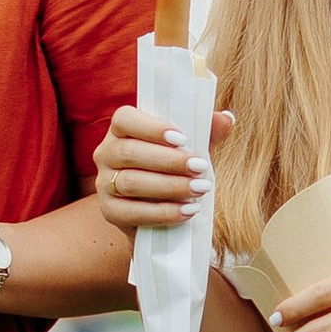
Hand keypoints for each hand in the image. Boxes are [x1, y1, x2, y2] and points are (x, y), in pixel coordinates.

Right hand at [94, 101, 229, 233]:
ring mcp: (104, 183)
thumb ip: (205, 133)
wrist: (155, 211)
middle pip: (130, 153)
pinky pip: (133, 212)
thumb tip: (226, 119)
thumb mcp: (188, 149)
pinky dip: (163, 212)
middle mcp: (106, 153)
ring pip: (131, 182)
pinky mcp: (109, 211)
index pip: (125, 119)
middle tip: (200, 167)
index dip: (151, 128)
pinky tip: (188, 211)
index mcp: (122, 129)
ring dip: (169, 186)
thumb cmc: (172, 169)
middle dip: (169, 161)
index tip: (182, 139)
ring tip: (199, 189)